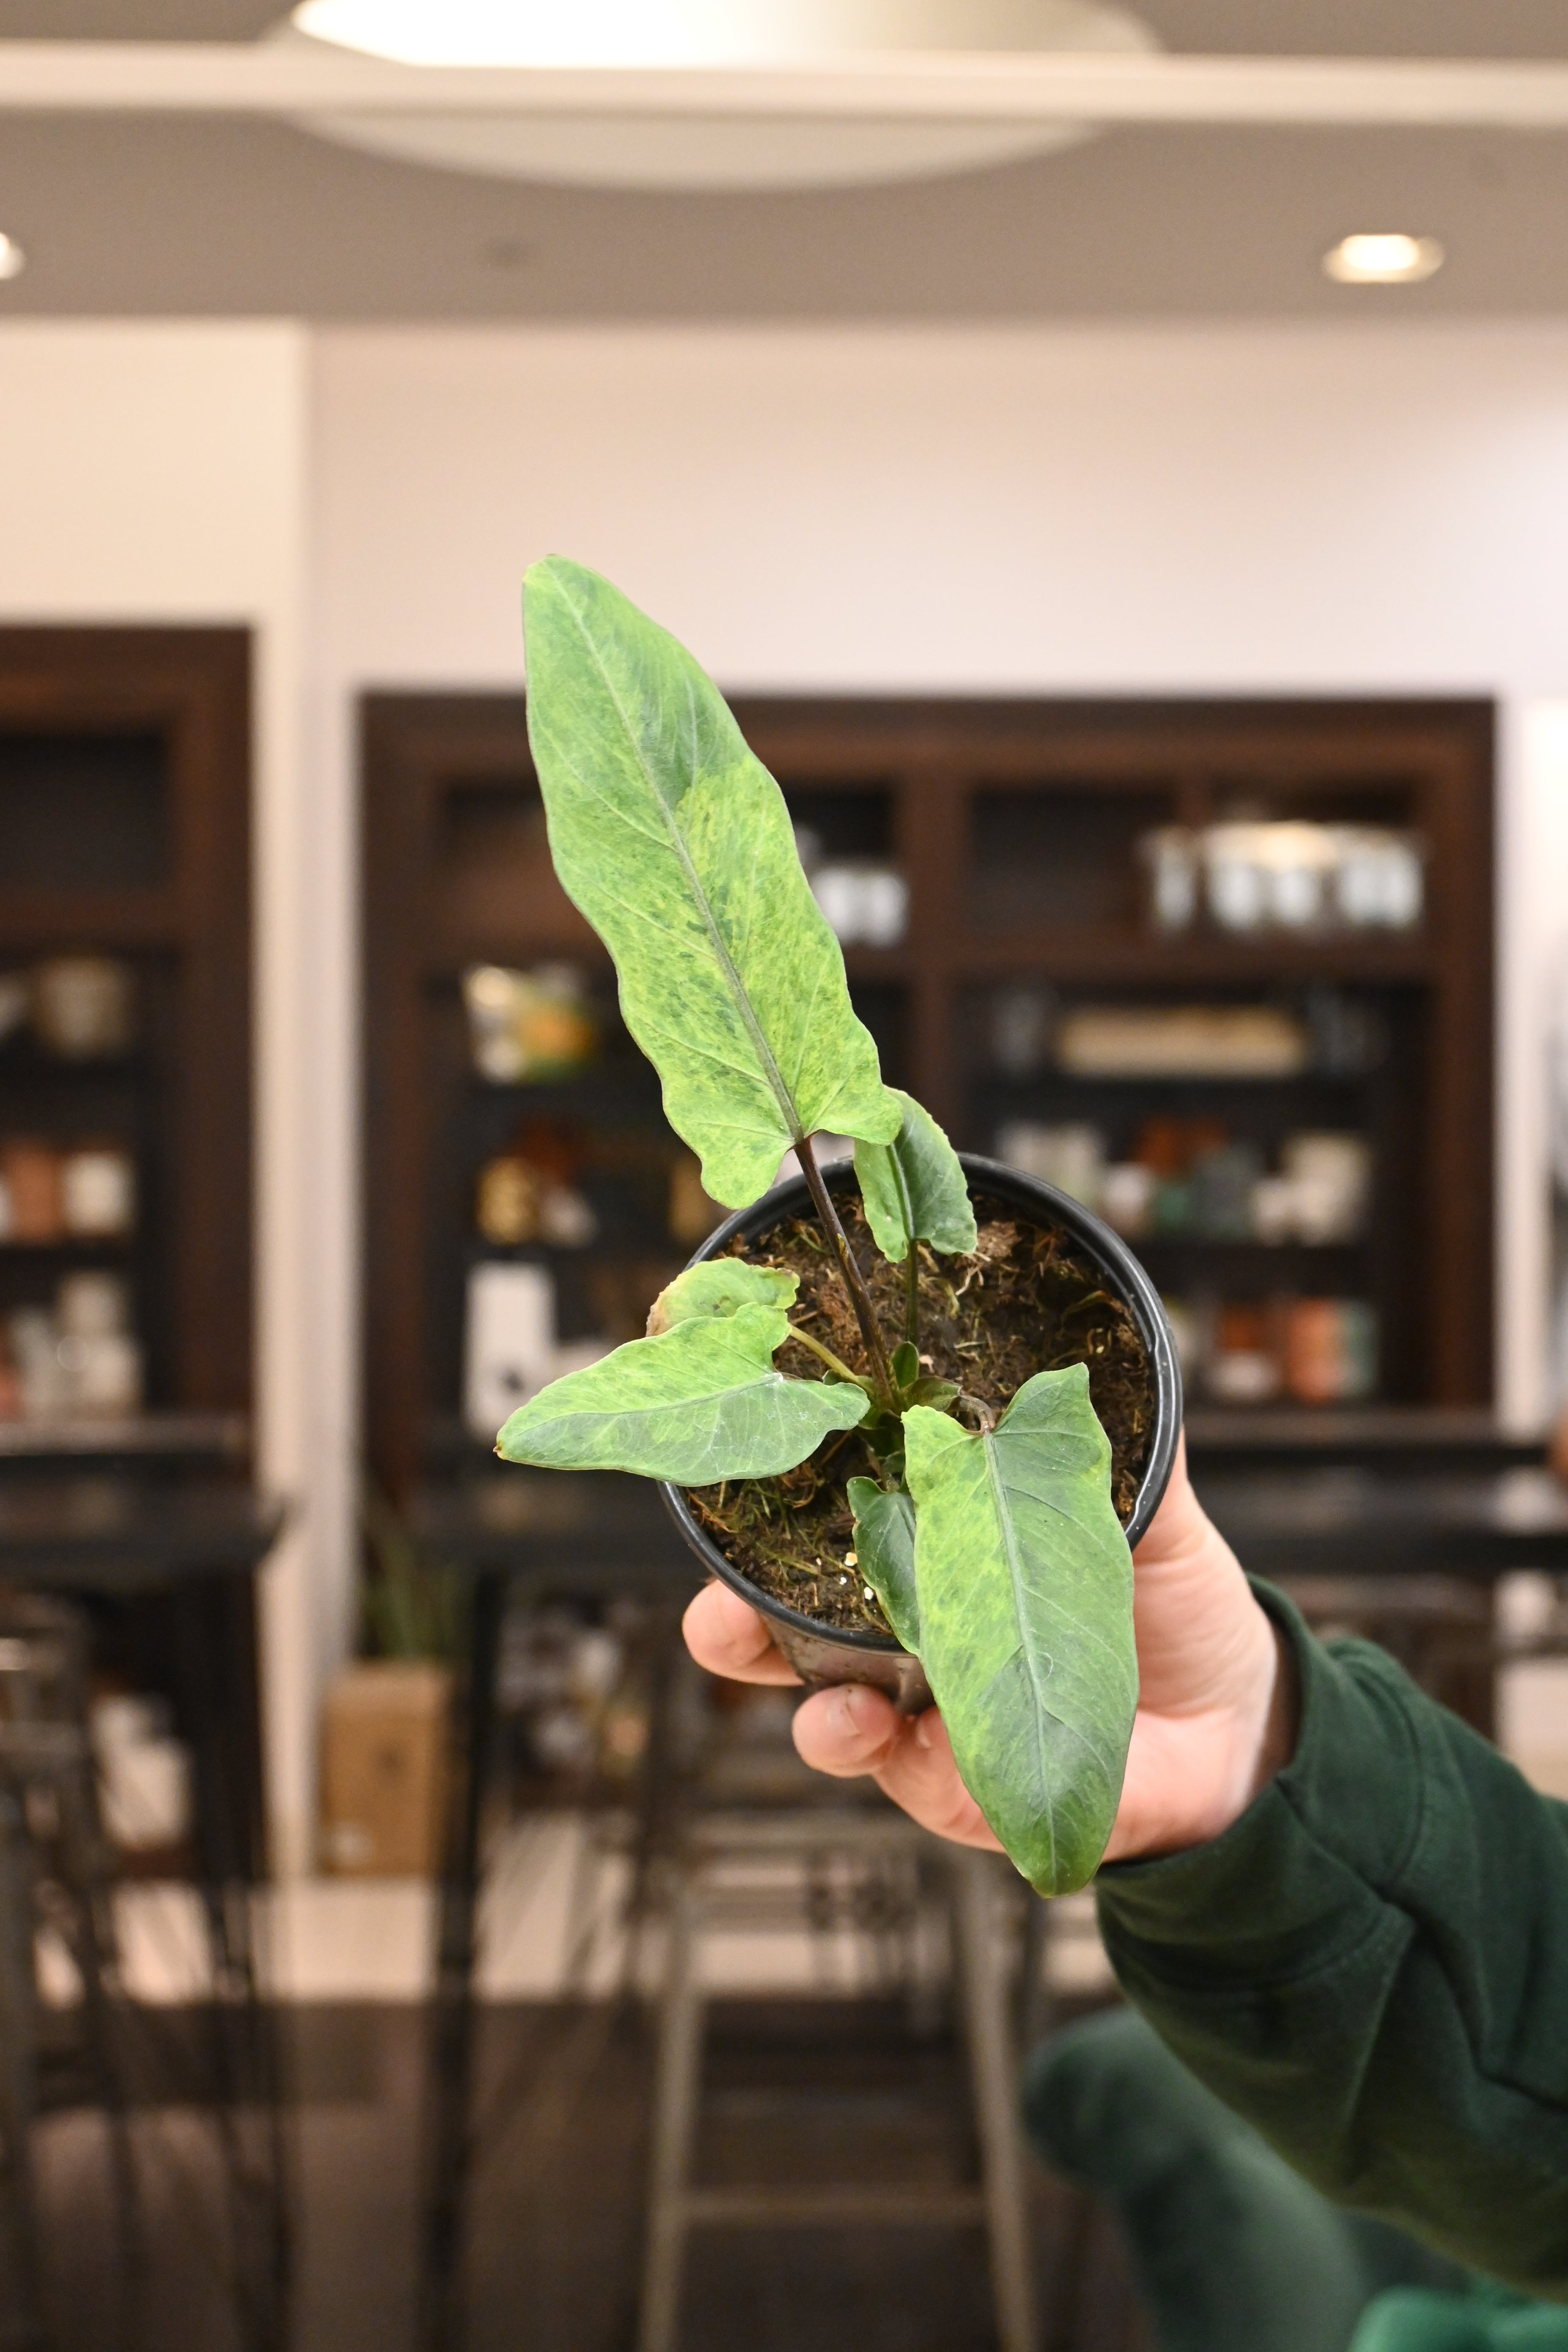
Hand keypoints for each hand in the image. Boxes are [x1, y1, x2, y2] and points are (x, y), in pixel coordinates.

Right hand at [681, 1434, 1296, 1864]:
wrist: (1238, 1723)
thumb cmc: (1172, 1605)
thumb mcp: (1147, 1513)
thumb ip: (1110, 1447)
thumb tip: (1094, 1362)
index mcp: (934, 1559)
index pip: (831, 1533)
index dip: (769, 1518)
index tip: (738, 1485)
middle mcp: (910, 1643)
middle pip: (789, 1637)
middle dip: (736, 1629)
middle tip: (717, 1615)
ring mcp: (931, 1720)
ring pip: (832, 1720)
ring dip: (812, 1714)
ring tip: (824, 1706)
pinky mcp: (970, 1790)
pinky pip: (912, 1781)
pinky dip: (894, 1762)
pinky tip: (886, 1738)